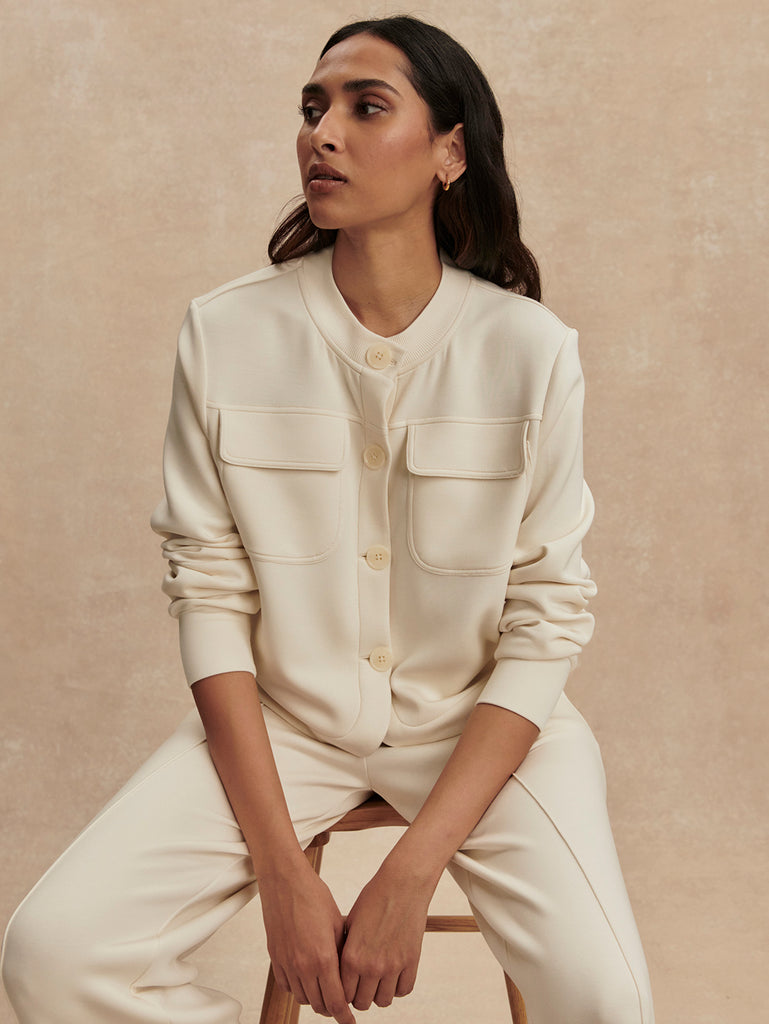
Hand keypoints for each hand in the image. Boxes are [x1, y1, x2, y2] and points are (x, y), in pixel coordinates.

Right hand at [258, 858, 354, 1023]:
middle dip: (332, 1007)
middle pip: (319, 1004)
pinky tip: (307, 978)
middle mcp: (303, 966)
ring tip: (325, 990)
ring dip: (315, 998)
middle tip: (341, 1003)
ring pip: (303, 998)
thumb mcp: (338, 923)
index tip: (350, 1021)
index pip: (336, 1001)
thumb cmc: (314, 896)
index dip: (345, 1016)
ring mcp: (286, 963)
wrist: (285, 881)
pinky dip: (298, 988)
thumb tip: (351, 971)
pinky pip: (287, 986)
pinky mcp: (275, 957)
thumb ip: (343, 952)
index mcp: (323, 958)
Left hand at [340, 860, 432, 1010]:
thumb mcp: (350, 923)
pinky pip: (403, 990)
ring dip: (379, 993)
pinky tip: (393, 975)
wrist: (402, 884)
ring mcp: (393, 966)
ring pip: (383, 1001)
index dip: (343, 991)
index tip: (347, 985)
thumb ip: (345, 950)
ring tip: (378, 980)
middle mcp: (371, 966)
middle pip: (362, 1002)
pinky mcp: (411, 962)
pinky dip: (397, 987)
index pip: (343, 993)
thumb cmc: (374, 898)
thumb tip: (339, 972)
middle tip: (362, 984)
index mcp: (352, 956)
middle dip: (360, 996)